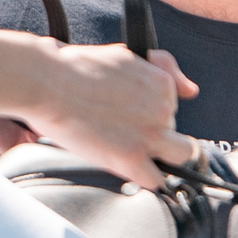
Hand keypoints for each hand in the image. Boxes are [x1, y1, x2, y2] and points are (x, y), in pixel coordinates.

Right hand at [26, 44, 199, 188]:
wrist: (46, 82)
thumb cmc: (77, 68)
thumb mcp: (127, 56)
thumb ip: (163, 68)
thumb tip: (192, 91)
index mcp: (163, 83)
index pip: (172, 108)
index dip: (150, 114)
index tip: (128, 115)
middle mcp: (163, 109)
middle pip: (176, 132)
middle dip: (156, 136)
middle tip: (123, 133)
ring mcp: (149, 135)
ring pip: (179, 157)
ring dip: (158, 157)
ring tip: (127, 151)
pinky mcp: (131, 158)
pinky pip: (156, 180)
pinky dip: (145, 179)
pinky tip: (126, 168)